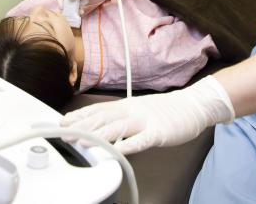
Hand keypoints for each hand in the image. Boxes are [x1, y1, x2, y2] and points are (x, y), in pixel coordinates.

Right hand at [54, 0, 128, 10]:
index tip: (62, 6)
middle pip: (63, 0)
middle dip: (67, 6)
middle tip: (74, 10)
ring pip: (69, 6)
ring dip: (73, 10)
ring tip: (82, 8)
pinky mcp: (81, 3)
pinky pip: (75, 9)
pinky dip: (77, 12)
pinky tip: (82, 12)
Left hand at [59, 76, 234, 154]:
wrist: (193, 105)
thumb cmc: (164, 110)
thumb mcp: (138, 111)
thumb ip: (120, 119)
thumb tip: (99, 127)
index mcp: (126, 106)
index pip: (98, 110)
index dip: (79, 116)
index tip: (63, 122)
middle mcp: (132, 111)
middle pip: (103, 118)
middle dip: (82, 126)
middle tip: (64, 133)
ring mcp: (145, 121)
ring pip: (118, 127)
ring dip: (99, 135)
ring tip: (83, 142)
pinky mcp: (158, 132)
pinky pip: (142, 139)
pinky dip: (129, 144)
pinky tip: (118, 150)